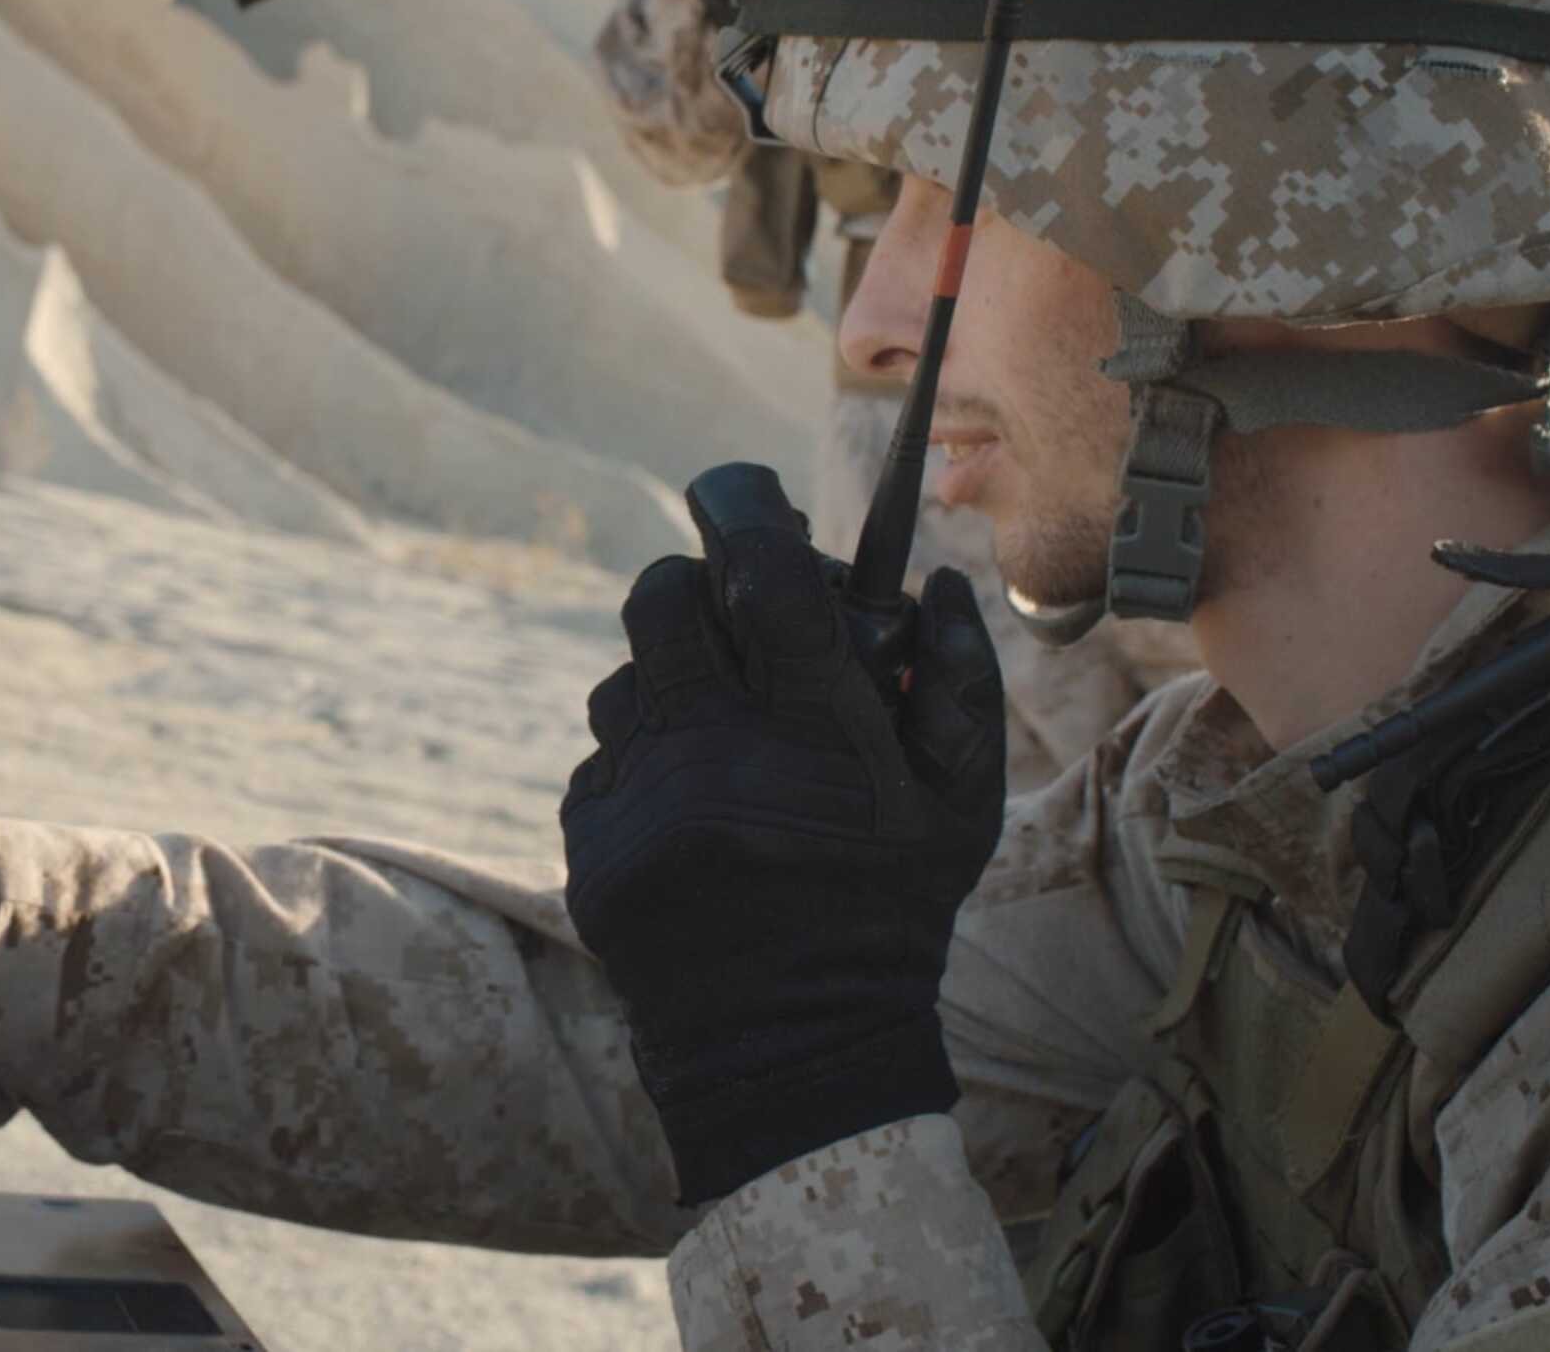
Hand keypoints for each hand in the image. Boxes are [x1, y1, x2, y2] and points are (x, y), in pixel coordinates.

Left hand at [559, 464, 1005, 1202]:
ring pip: (624, 678)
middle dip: (694, 587)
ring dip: (667, 683)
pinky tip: (689, 811)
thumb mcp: (958, 809)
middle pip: (663, 599)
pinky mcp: (591, 840)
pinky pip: (602, 759)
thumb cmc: (887, 915)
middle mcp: (717, 754)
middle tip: (729, 616)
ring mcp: (643, 798)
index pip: (766, 575)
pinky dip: (643, 765)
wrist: (787, 1051)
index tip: (743, 498)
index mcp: (815, 734)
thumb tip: (933, 581)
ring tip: (719, 736)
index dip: (748, 513)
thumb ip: (958, 684)